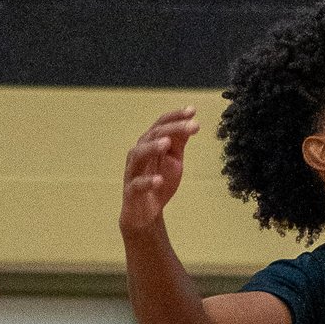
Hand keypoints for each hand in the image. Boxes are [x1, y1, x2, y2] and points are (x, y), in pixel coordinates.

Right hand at [121, 110, 196, 241]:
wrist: (146, 213)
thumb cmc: (159, 182)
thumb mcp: (174, 160)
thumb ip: (179, 143)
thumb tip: (191, 122)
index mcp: (150, 144)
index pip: (161, 124)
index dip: (175, 116)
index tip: (192, 111)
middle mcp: (139, 153)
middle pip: (152, 135)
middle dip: (172, 128)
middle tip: (191, 126)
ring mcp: (133, 171)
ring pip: (138, 154)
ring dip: (152, 147)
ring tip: (167, 144)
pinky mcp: (131, 191)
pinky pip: (137, 184)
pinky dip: (148, 182)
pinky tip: (159, 180)